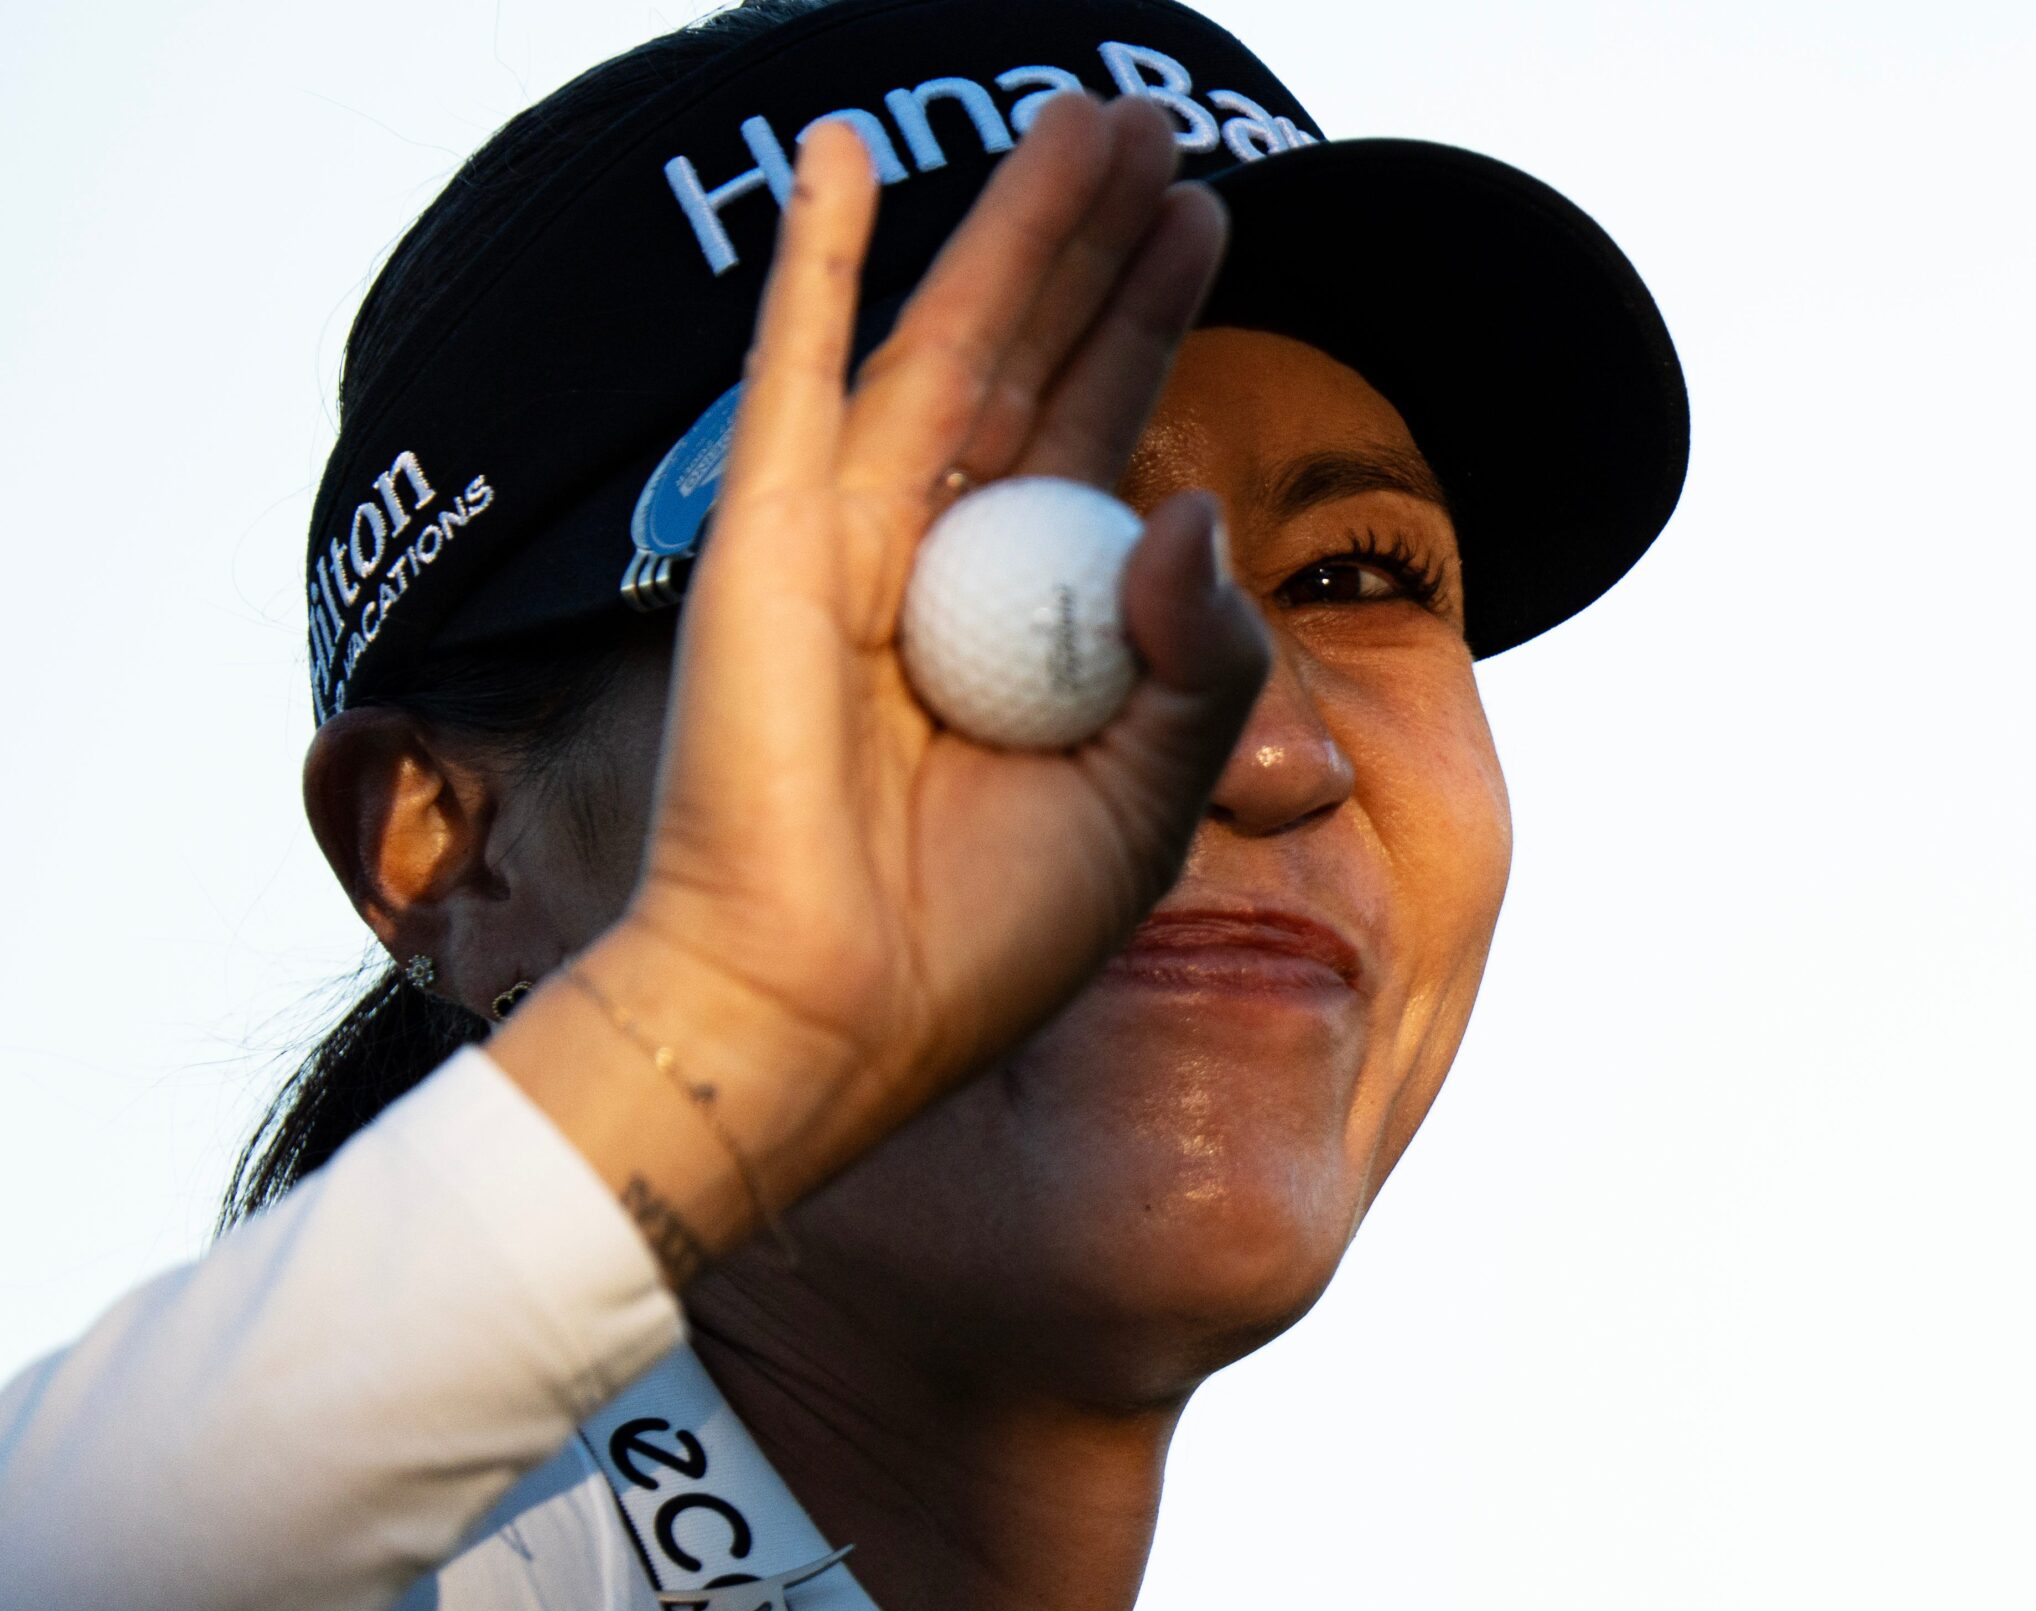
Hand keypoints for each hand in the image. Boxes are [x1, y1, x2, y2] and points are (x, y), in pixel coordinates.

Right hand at [495, 94, 1268, 1255]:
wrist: (830, 1009)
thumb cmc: (989, 933)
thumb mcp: (1151, 795)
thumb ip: (1203, 654)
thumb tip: (1197, 505)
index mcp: (1038, 627)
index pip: (1108, 437)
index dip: (1155, 325)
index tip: (1209, 218)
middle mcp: (948, 566)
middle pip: (1038, 360)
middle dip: (1096, 244)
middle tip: (1154, 123)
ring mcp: (852, 542)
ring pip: (947, 340)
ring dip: (1011, 224)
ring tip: (1084, 114)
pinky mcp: (764, 541)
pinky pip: (793, 371)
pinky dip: (815, 262)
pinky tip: (840, 155)